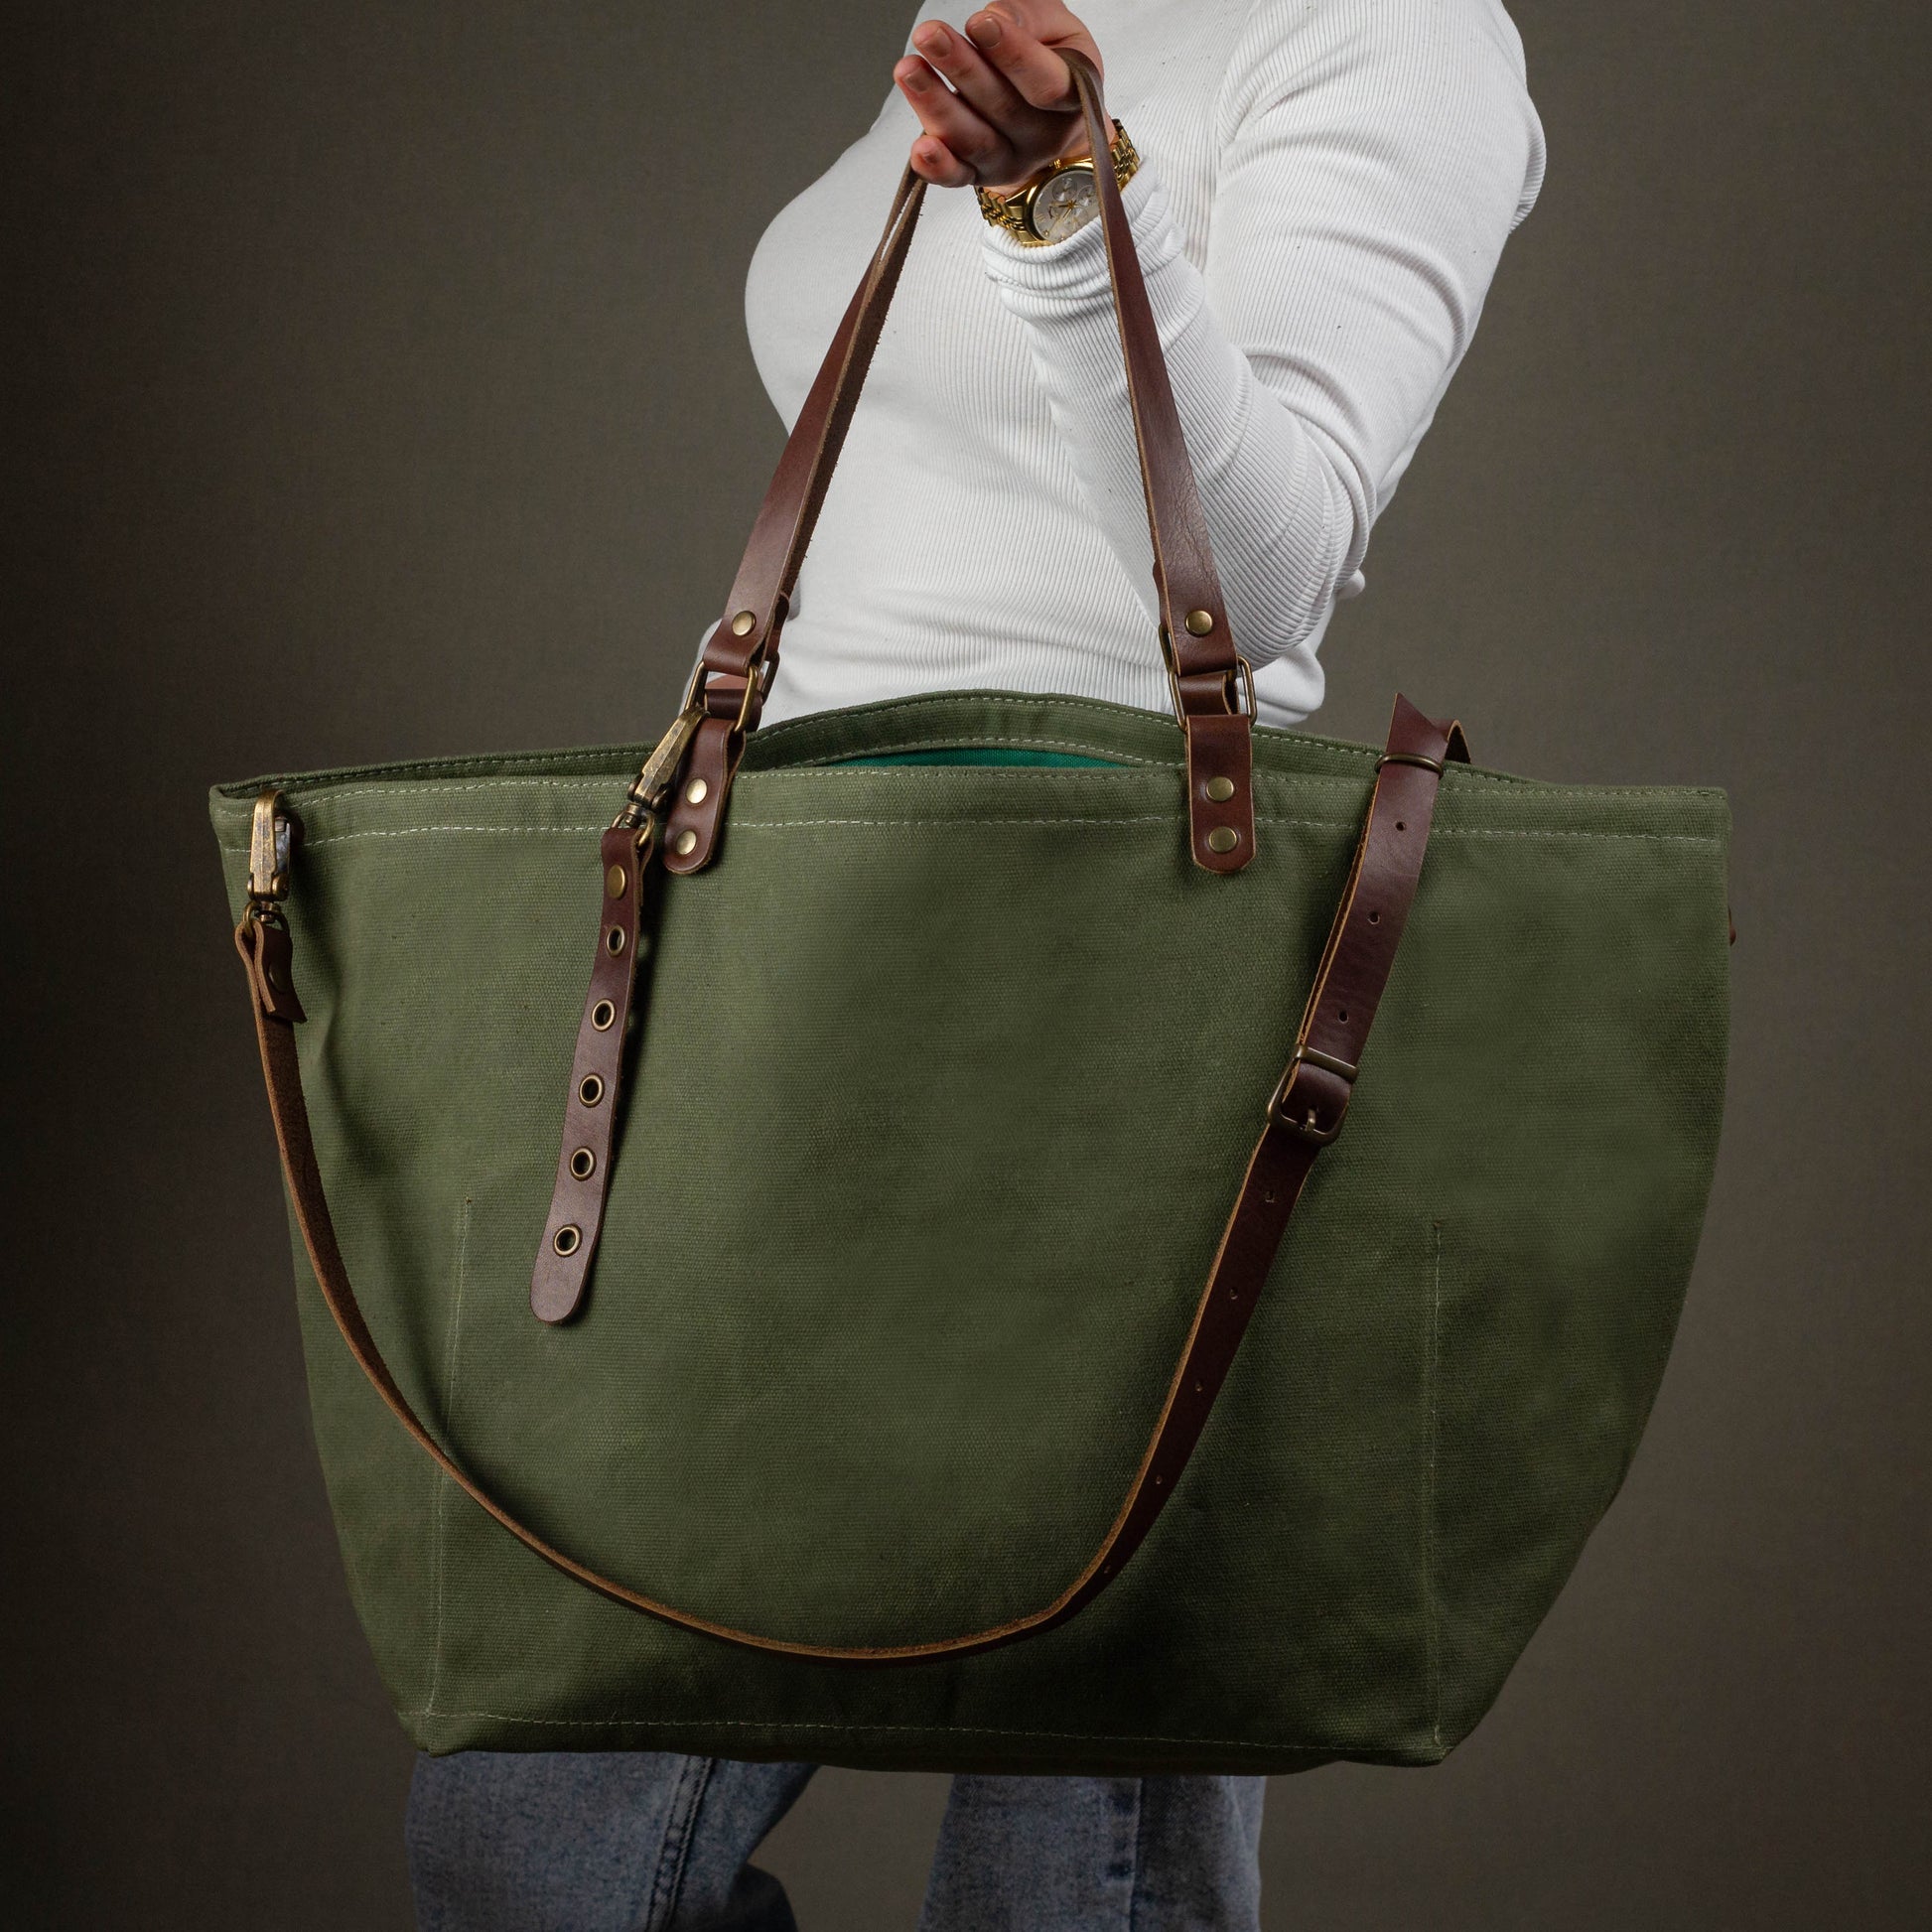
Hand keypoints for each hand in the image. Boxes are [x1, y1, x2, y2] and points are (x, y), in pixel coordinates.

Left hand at [894, 4, 1103, 196]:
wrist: (1050, 120)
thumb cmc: (1052, 62)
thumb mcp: (1056, 30)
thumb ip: (1031, 18)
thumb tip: (997, 18)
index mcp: (1072, 99)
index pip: (1047, 84)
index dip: (1014, 55)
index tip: (981, 23)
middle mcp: (1041, 138)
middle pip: (1001, 107)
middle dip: (962, 68)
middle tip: (930, 35)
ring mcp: (1009, 161)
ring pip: (972, 139)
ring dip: (936, 105)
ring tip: (908, 69)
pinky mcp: (978, 175)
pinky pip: (956, 177)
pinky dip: (937, 166)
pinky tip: (920, 148)